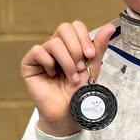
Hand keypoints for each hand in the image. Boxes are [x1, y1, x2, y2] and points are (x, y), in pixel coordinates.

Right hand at [20, 21, 116, 135]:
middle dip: (76, 49)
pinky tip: (52, 75)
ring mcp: (43, 53)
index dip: (84, 38)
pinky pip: (38, 51)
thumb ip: (99, 47)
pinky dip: (49, 63)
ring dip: (67, 62)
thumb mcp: (93, 68)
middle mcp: (56, 46)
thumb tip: (109, 27)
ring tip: (71, 77)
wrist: (68, 112)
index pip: (75, 26)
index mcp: (71, 45)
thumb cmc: (78, 92)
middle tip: (81, 67)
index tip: (90, 55)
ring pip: (54, 42)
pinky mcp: (29, 63)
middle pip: (64, 28)